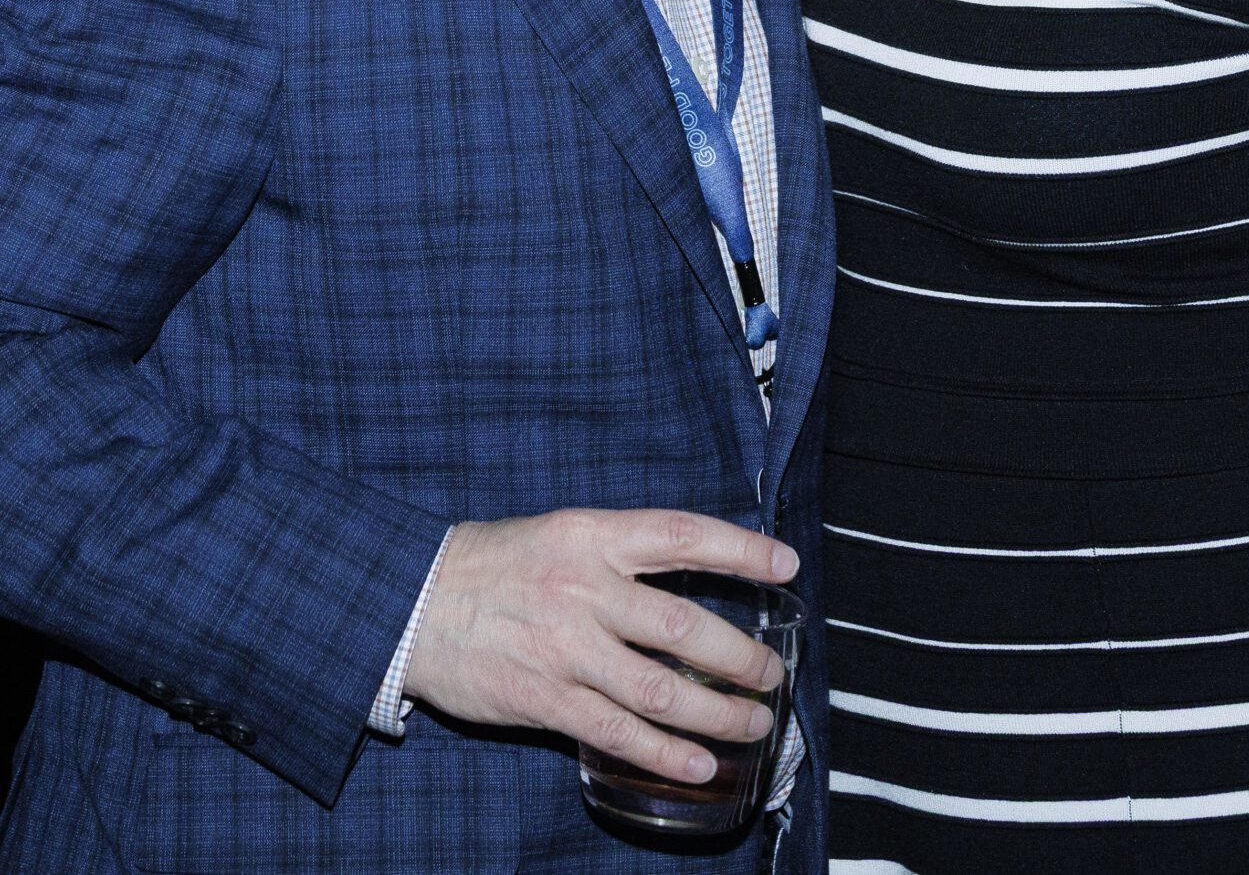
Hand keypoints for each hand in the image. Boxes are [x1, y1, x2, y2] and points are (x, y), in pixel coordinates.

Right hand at [405, 508, 798, 786]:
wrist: (413, 602)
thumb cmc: (496, 564)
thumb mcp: (560, 533)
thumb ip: (618, 555)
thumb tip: (690, 575)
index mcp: (592, 536)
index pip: (682, 537)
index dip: (740, 550)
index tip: (784, 565)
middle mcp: (585, 590)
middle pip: (686, 627)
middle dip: (742, 656)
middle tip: (772, 673)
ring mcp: (567, 650)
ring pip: (662, 691)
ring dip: (719, 713)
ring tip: (753, 723)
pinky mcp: (546, 701)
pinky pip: (620, 735)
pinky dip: (667, 755)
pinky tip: (700, 765)